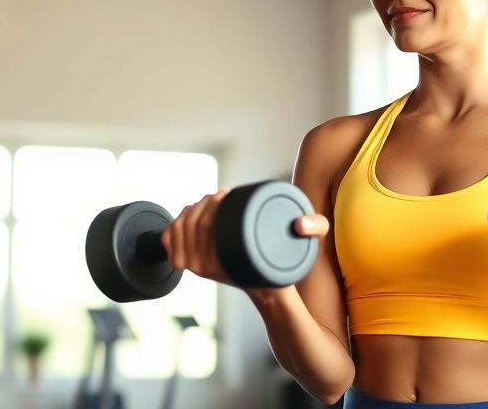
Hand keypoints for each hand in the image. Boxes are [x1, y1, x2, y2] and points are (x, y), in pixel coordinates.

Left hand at [160, 190, 330, 290]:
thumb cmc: (283, 270)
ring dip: (188, 212)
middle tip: (219, 196)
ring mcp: (197, 268)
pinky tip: (184, 218)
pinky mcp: (193, 267)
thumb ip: (316, 229)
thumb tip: (302, 222)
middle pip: (190, 224)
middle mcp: (206, 267)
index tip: (225, 194)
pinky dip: (173, 228)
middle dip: (201, 203)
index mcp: (225, 262)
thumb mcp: (304, 249)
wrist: (270, 294)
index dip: (210, 204)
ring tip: (206, 203)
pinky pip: (171, 245)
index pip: (205, 225)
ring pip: (178, 232)